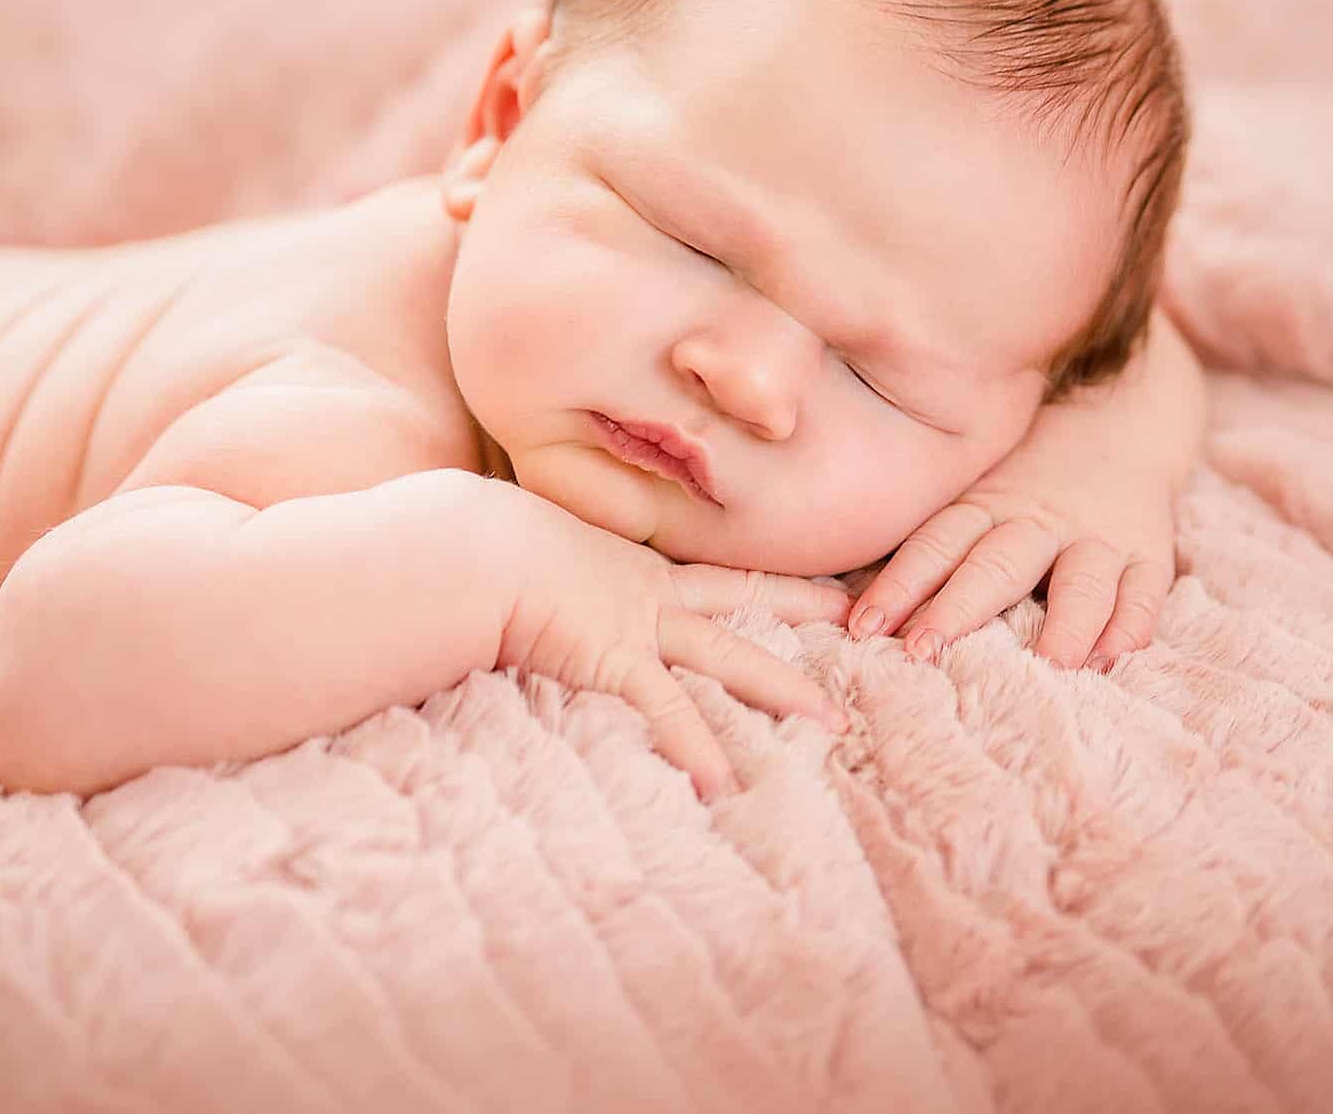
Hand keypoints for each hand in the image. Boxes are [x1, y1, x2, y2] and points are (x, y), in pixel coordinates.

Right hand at [493, 489, 852, 801]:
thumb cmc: (482, 546)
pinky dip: (695, 748)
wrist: (465, 550)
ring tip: (832, 723)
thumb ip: (554, 568)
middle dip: (810, 611)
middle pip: (747, 598)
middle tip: (867, 624)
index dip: (771, 577)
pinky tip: (723, 786)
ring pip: (730, 655)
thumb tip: (546, 580)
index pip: (719, 572)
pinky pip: (666, 709)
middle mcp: (649, 592)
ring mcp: (638, 625)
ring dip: (784, 689)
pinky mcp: (613, 659)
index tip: (822, 582)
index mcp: (634, 568)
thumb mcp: (534, 548)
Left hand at [842, 396, 1176, 671]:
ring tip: (1050, 666)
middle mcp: (1038, 520)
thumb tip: (852, 607)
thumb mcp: (975, 495)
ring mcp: (1097, 537)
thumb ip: (933, 547)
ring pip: (1081, 580)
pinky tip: (1111, 659)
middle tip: (924, 651)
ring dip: (1065, 624)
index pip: (936, 545)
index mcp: (986, 506)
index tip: (864, 628)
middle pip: (996, 566)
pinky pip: (1143, 592)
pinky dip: (1129, 625)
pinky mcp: (1147, 555)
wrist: (1119, 423)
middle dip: (958, 609)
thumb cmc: (1023, 482)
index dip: (898, 585)